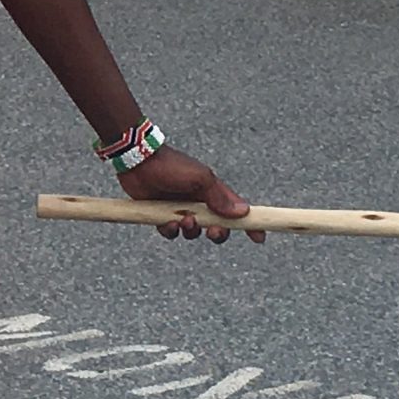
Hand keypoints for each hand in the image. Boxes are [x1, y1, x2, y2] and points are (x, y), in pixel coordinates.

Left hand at [117, 147, 262, 243]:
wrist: (139, 161)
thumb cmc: (172, 165)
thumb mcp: (200, 178)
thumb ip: (219, 197)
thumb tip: (243, 212)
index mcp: (213, 192)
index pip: (237, 211)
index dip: (248, 224)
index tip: (259, 237)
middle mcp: (199, 203)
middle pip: (217, 228)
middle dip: (218, 233)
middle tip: (214, 231)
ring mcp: (180, 210)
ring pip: (193, 232)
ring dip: (192, 231)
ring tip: (183, 220)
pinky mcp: (161, 215)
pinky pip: (171, 233)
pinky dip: (171, 231)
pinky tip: (168, 222)